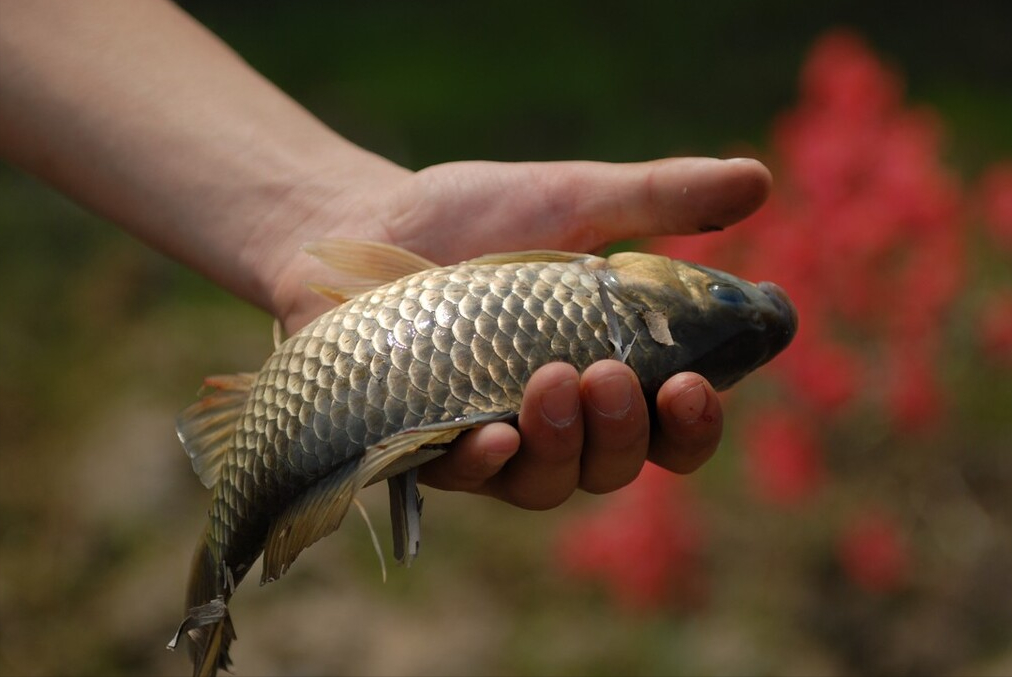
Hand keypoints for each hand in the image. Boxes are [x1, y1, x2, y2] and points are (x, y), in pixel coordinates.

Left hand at [267, 156, 770, 507]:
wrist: (365, 222)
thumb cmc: (474, 216)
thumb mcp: (573, 199)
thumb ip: (659, 199)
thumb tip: (758, 182)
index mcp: (607, 370)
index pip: (671, 427)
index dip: (693, 426)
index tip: (693, 389)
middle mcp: (559, 420)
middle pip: (615, 466)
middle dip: (623, 432)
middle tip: (606, 375)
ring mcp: (494, 436)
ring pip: (548, 482)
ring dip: (563, 446)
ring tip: (553, 383)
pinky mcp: (429, 444)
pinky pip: (466, 478)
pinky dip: (486, 463)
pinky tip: (493, 436)